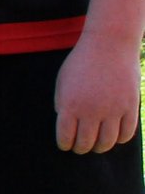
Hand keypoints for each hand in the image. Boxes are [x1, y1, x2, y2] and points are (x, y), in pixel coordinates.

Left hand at [56, 35, 141, 153]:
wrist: (109, 45)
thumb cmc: (82, 62)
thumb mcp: (63, 81)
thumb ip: (62, 104)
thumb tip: (67, 125)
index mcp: (70, 105)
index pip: (66, 137)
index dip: (65, 145)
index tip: (66, 145)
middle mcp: (91, 110)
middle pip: (86, 143)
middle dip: (81, 148)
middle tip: (81, 147)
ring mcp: (113, 109)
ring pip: (108, 142)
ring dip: (101, 147)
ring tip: (97, 145)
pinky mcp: (130, 106)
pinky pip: (127, 133)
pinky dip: (120, 139)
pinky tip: (115, 136)